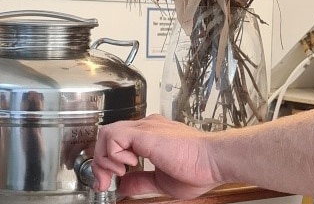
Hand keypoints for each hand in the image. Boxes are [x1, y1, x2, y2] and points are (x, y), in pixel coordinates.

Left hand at [91, 114, 222, 198]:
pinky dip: (112, 154)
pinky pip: (113, 136)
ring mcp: (145, 128)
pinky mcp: (145, 133)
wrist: (213, 160)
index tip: (110, 182)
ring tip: (117, 174)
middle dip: (100, 162)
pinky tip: (127, 165)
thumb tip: (123, 186)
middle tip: (104, 182)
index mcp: (151, 136)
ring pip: (106, 133)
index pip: (118, 140)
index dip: (107, 161)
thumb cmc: (200, 168)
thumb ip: (140, 181)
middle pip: (107, 135)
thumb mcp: (161, 181)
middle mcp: (146, 127)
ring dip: (104, 158)